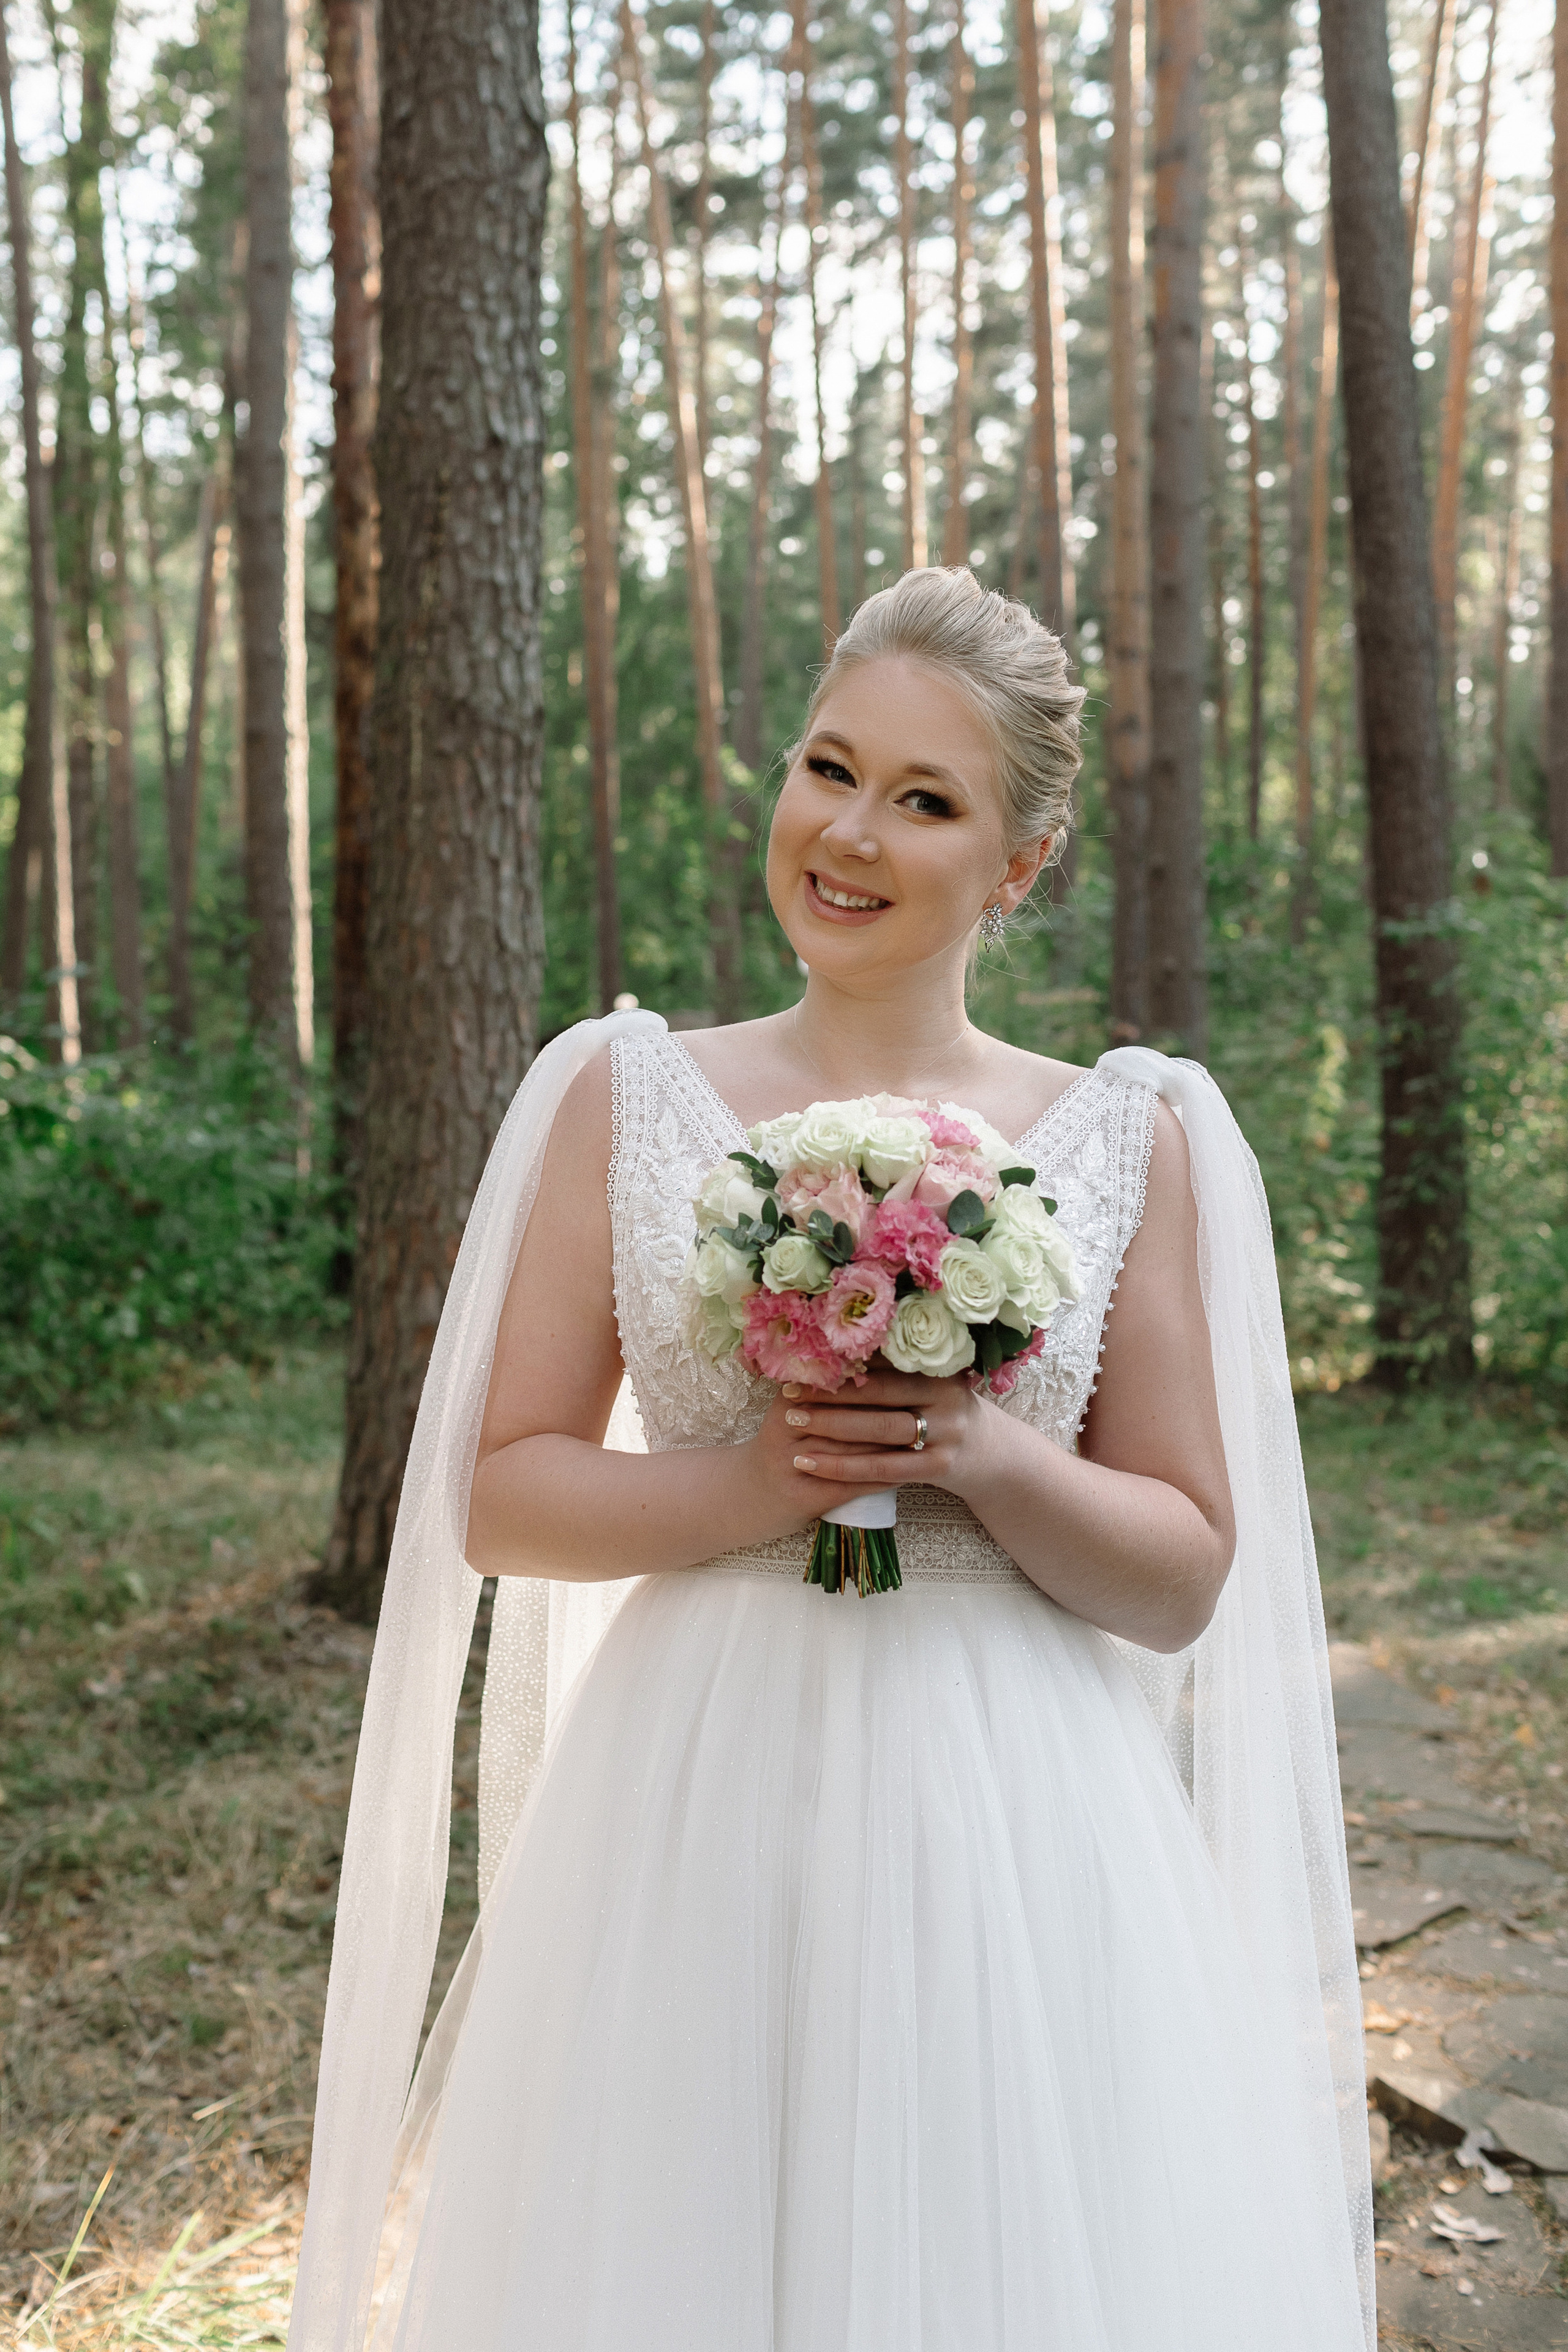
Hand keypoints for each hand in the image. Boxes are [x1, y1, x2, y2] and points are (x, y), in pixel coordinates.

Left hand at [769, 1365, 987, 1497]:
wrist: (993, 1458)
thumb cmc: (946, 1413)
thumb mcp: (932, 1384)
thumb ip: (896, 1368)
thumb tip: (833, 1346)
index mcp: (940, 1367)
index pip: (885, 1359)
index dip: (843, 1359)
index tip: (805, 1358)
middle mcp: (947, 1396)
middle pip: (880, 1391)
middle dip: (831, 1390)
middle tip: (789, 1389)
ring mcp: (946, 1434)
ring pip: (879, 1429)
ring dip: (831, 1425)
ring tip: (793, 1421)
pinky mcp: (938, 1468)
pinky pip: (880, 1469)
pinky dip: (841, 1466)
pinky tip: (809, 1463)